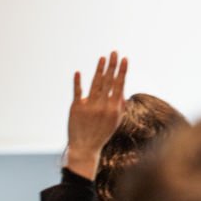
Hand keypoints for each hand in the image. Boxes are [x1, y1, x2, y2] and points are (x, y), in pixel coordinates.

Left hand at [66, 52, 127, 179]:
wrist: (85, 148)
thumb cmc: (102, 133)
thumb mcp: (116, 120)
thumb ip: (119, 104)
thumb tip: (121, 89)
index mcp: (114, 107)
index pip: (119, 84)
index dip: (122, 71)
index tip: (124, 59)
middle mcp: (102, 105)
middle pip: (108, 81)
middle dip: (112, 65)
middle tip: (114, 52)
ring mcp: (89, 106)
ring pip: (95, 83)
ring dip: (99, 69)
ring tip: (102, 57)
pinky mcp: (76, 107)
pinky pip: (77, 92)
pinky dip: (77, 82)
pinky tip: (78, 72)